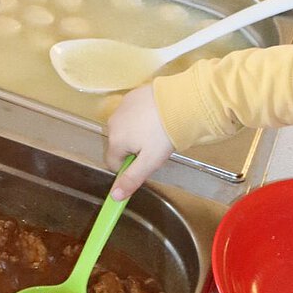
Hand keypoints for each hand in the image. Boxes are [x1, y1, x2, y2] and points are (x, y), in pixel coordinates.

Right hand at [104, 83, 173, 199]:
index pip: (113, 164)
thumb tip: (114, 197)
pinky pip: (131, 112)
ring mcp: (121, 107)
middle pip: (119, 145)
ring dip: (136, 132)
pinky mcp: (131, 95)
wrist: (180, 101)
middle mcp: (112, 124)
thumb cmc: (164, 135)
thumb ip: (131, 179)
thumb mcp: (149, 162)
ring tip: (157, 129)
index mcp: (115, 142)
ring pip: (124, 128)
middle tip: (154, 146)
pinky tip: (156, 115)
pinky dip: (140, 116)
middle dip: (133, 149)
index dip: (128, 167)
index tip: (145, 162)